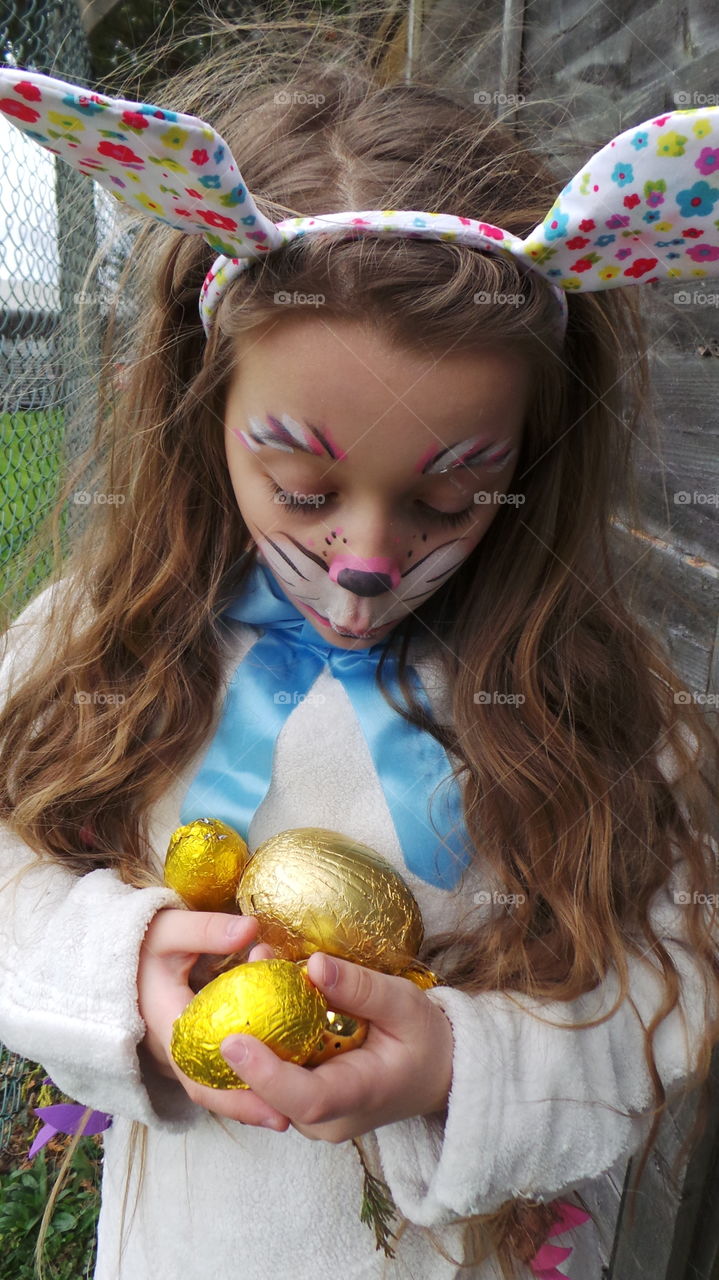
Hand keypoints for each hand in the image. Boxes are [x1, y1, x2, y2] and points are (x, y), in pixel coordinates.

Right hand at [137, 908, 288, 1129]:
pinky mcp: (182, 1040)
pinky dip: (236, 1071)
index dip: (235, 1097)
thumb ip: (207, 930)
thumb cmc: (141, 939)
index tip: (275, 1108)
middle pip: (207, 1089)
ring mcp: (173, 1047)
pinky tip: (267, 1071)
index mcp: (166, 1024)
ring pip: (208, 1080)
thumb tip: (251, 929)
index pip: (200, 1074)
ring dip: (242, 1093)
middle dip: (245, 1106)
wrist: (112, 948)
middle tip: (285, 1119)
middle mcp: (167, 1045)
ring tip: (283, 1107)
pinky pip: (208, 1064)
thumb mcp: (170, 928)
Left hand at [219, 952, 454, 1142]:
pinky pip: (269, 1078)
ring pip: (261, 1088)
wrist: (437, 1073)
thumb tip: (314, 966)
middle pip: (269, 1095)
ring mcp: (312, 1117)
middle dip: (242, 1045)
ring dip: (247, 1037)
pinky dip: (258, 1041)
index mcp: (358, 1097)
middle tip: (229, 985)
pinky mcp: (301, 1104)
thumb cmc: (425, 1039)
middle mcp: (327, 1119)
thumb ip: (362, 988)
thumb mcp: (405, 1004)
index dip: (265, 1073)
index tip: (233, 1041)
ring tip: (247, 971)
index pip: (306, 1098)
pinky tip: (252, 994)